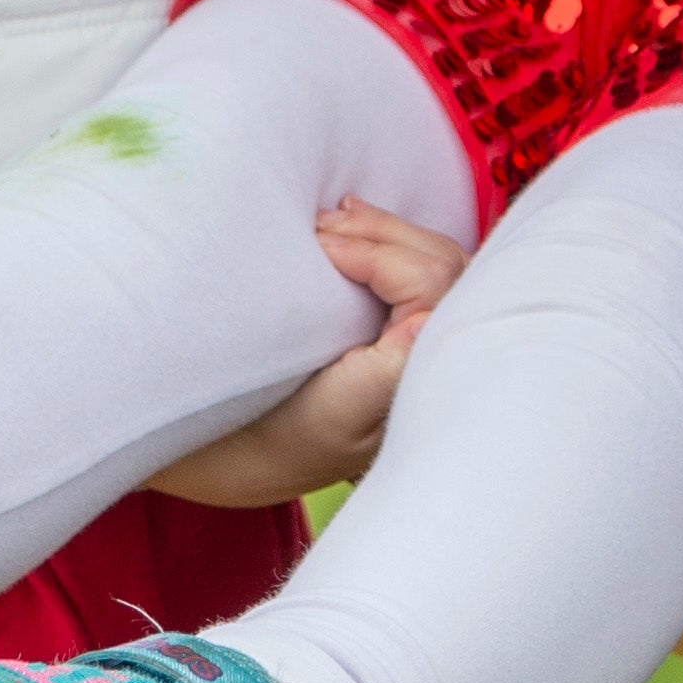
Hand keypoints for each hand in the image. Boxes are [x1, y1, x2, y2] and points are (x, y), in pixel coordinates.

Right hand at [146, 200, 468, 503]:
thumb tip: (427, 314)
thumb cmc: (282, 439)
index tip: (322, 248)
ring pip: (430, 261)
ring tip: (331, 220)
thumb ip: (389, 366)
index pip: (432, 284)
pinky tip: (351, 231)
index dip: (381, 251)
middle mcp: (431, 359)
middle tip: (319, 225)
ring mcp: (417, 344)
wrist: (244, 461)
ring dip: (384, 233)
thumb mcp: (333, 411)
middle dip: (382, 231)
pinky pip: (413, 276)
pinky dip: (386, 246)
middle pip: (439, 262)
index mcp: (423, 377)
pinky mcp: (396, 334)